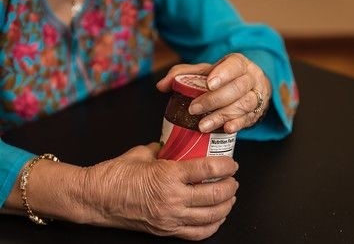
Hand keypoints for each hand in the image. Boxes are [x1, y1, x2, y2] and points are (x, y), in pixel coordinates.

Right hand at [81, 143, 238, 240]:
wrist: (94, 199)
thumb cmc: (114, 175)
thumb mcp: (141, 154)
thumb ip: (162, 149)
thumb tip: (172, 145)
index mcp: (168, 175)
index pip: (207, 169)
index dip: (225, 166)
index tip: (232, 164)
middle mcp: (172, 199)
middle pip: (214, 195)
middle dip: (230, 187)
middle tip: (233, 180)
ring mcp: (170, 218)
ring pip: (210, 216)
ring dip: (225, 206)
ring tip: (229, 198)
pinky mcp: (165, 230)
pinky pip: (197, 233)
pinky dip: (212, 226)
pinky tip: (216, 218)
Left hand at [157, 53, 270, 133]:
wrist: (249, 88)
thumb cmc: (223, 79)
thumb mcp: (204, 72)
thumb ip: (182, 74)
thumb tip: (162, 85)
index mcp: (238, 63)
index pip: (234, 65)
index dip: (223, 74)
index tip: (208, 84)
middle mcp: (251, 78)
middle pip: (238, 87)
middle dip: (214, 100)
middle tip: (194, 109)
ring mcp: (256, 96)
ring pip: (244, 104)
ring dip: (222, 116)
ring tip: (203, 126)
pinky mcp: (256, 113)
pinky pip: (249, 119)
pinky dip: (238, 124)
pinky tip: (226, 129)